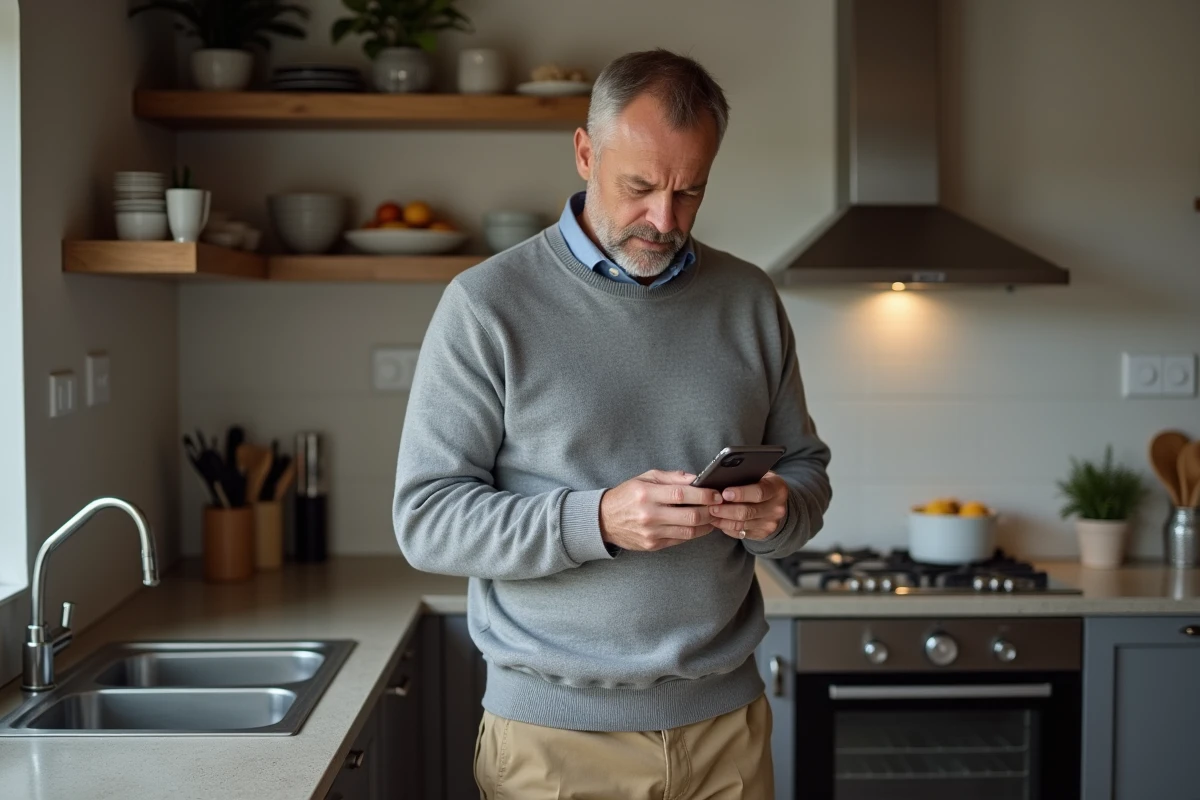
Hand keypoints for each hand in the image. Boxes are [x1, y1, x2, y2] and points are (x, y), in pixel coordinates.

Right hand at [599, 469, 725, 551]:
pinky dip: (693, 533)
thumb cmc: (627, 496)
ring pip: (688, 531)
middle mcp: (649, 515)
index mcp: (647, 494)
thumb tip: (696, 478)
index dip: (703, 494)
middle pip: (690, 516)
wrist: (604, 520)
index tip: (716, 494)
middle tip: (720, 506)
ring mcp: (651, 533)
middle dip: (710, 511)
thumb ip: (672, 477)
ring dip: (706, 524)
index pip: (682, 494)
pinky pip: (679, 540)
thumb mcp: (645, 478)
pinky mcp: (652, 545)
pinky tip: (700, 526)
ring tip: (713, 516)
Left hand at [707, 471, 788, 540]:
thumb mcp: (760, 475)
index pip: (759, 492)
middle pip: (748, 511)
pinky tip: (717, 522)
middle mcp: (777, 508)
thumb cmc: (761, 484)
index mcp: (778, 488)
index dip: (741, 493)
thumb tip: (721, 479)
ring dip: (723, 520)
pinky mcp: (763, 534)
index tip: (724, 493)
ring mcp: (771, 523)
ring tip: (709, 514)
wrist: (776, 503)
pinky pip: (741, 533)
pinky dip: (726, 527)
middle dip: (726, 509)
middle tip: (710, 506)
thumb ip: (746, 477)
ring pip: (742, 524)